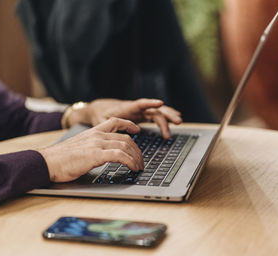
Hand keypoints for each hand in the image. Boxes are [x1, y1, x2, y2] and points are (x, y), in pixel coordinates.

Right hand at [38, 118, 143, 182]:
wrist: (47, 162)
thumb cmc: (60, 159)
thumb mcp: (79, 147)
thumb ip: (92, 147)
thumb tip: (101, 155)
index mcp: (92, 132)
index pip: (115, 121)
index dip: (128, 124)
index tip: (137, 130)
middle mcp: (97, 135)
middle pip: (126, 139)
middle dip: (137, 150)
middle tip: (141, 160)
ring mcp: (97, 144)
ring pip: (126, 146)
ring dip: (136, 158)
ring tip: (139, 167)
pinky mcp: (96, 155)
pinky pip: (120, 155)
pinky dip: (130, 162)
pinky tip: (133, 168)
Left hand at [68, 98, 182, 138]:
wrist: (97, 109)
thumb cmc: (98, 116)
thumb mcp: (101, 122)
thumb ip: (113, 125)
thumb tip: (129, 130)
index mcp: (125, 108)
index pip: (140, 104)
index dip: (150, 103)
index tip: (160, 103)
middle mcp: (135, 108)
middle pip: (153, 109)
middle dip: (166, 114)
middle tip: (177, 121)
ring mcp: (139, 111)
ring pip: (156, 112)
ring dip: (168, 116)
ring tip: (179, 121)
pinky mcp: (140, 115)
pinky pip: (155, 115)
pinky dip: (165, 117)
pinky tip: (174, 120)